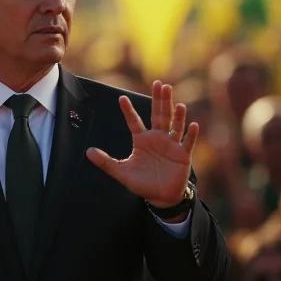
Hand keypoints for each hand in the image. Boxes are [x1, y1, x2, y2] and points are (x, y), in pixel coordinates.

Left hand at [86, 81, 198, 206]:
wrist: (161, 197)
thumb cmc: (142, 183)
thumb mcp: (122, 172)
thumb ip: (106, 162)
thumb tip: (87, 152)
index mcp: (142, 140)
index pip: (134, 121)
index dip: (128, 111)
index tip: (121, 98)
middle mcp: (157, 138)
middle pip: (159, 115)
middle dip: (159, 100)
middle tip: (159, 84)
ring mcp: (171, 145)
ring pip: (174, 124)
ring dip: (177, 113)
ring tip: (177, 102)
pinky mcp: (183, 155)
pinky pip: (188, 142)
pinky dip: (191, 134)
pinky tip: (192, 125)